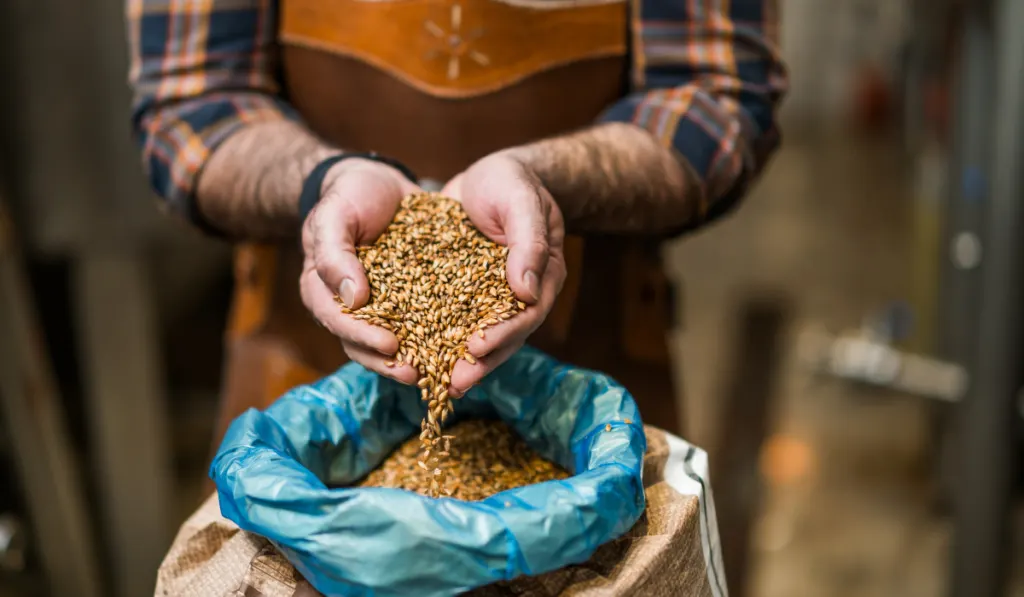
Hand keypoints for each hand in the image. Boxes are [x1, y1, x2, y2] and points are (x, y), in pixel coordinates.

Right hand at [300, 158, 421, 383]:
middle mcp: (350, 306)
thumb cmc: (348, 195)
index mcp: (323, 290)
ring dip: (415, 358)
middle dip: (390, 363)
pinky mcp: (410, 299)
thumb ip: (334, 253)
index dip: (363, 337)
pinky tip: (459, 345)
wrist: (378, 181)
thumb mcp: (334, 215)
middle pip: (364, 345)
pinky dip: (437, 336)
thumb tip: (353, 298)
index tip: (391, 345)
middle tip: (418, 374)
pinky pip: (422, 321)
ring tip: (440, 370)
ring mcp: (381, 306)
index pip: (339, 321)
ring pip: (393, 341)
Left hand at [442, 152, 566, 394]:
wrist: (490, 173)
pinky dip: (439, 337)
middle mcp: (520, 294)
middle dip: (480, 362)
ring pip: (479, 334)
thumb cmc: (512, 182)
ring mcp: (492, 296)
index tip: (477, 348)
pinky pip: (454, 319)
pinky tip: (416, 354)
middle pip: (504, 336)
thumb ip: (529, 243)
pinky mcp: (465, 292)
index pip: (526, 314)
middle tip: (454, 383)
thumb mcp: (521, 202)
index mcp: (542, 276)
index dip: (503, 334)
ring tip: (437, 384)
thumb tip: (526, 291)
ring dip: (458, 359)